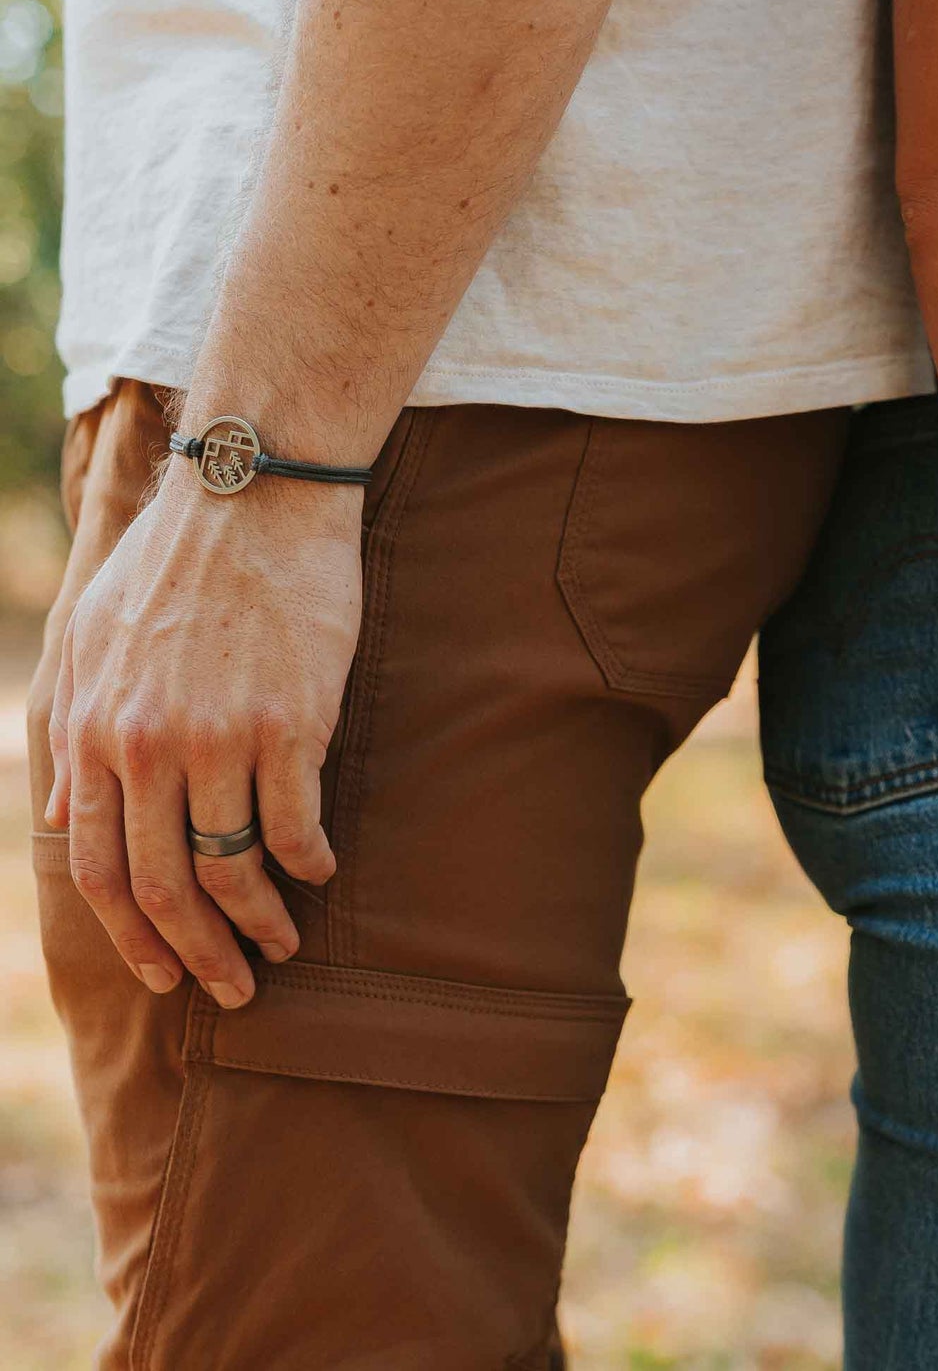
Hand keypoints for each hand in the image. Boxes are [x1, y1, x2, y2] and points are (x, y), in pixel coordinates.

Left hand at [46, 460, 362, 1007]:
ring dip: (261, 923)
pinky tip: (321, 871)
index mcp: (96, 732)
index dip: (134, 938)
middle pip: (167, 888)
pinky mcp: (289, 724)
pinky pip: (296, 825)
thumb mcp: (92, 639)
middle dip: (199, 956)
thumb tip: (64, 816)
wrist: (253, 497)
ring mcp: (221, 738)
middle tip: (232, 992)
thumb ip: (71, 732)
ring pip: (234, 869)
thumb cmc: (174, 564)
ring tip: (285, 943)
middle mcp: (149, 747)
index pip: (102, 869)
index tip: (166, 973)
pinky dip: (309, 863)